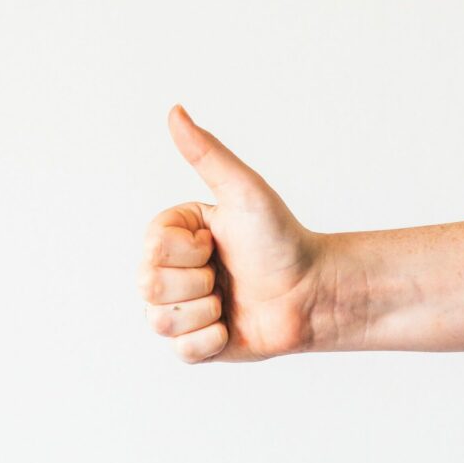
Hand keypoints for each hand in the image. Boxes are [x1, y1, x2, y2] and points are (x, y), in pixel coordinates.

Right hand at [138, 104, 326, 362]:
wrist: (314, 292)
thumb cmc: (282, 239)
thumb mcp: (243, 192)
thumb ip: (206, 153)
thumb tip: (175, 110)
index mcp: (173, 235)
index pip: (151, 250)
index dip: (189, 252)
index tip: (218, 244)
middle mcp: (171, 271)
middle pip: (149, 288)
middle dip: (198, 283)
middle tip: (226, 275)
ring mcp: (182, 309)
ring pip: (160, 322)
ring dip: (204, 313)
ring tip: (230, 301)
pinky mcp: (196, 345)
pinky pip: (181, 352)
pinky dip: (210, 341)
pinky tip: (232, 326)